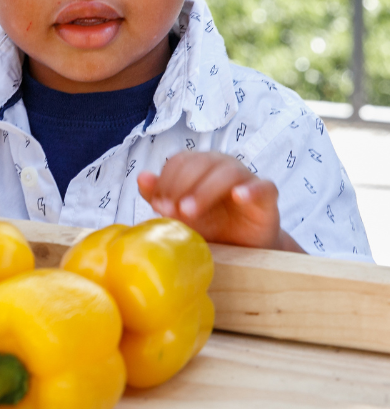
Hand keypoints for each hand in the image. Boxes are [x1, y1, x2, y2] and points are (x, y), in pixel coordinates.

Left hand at [137, 151, 302, 251]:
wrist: (243, 248)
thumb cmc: (210, 225)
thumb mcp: (180, 213)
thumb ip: (160, 196)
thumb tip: (141, 177)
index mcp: (200, 165)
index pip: (180, 161)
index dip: (166, 180)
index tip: (158, 205)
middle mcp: (222, 166)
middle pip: (201, 162)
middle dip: (181, 185)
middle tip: (170, 211)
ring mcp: (246, 178)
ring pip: (227, 172)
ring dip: (205, 190)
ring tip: (189, 212)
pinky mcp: (267, 195)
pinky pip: (263, 186)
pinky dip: (251, 189)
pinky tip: (238, 197)